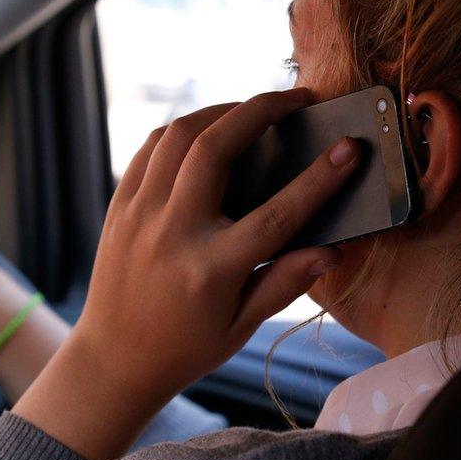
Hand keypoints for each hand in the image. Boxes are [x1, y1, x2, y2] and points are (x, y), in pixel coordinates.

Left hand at [14, 87, 360, 459]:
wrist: (112, 360)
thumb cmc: (183, 349)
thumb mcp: (240, 328)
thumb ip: (283, 284)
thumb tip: (330, 250)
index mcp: (211, 269)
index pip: (278, 214)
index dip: (320, 178)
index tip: (348, 148)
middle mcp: (173, 233)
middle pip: (216, 147)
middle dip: (261, 109)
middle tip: (294, 99)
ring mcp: (140, 215)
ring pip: (178, 136)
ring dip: (219, 111)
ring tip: (250, 111)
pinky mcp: (119, 208)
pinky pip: (149, 149)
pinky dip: (181, 130)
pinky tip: (205, 131)